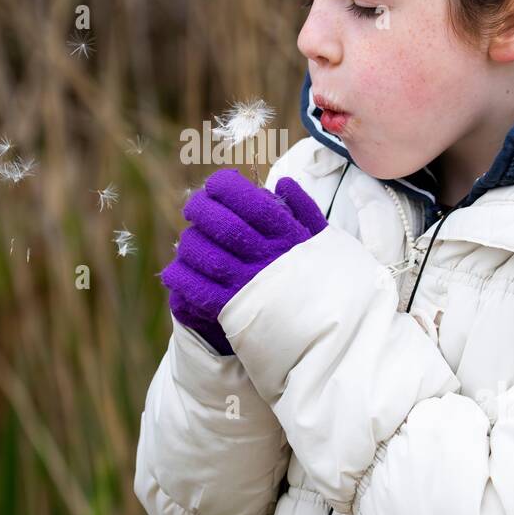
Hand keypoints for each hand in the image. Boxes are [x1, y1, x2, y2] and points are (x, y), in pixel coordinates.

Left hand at [160, 170, 327, 347]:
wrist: (336, 331)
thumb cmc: (329, 281)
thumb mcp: (326, 241)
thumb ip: (306, 209)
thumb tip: (283, 183)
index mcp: (289, 237)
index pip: (252, 202)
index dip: (225, 187)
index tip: (214, 185)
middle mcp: (268, 259)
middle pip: (224, 226)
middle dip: (201, 209)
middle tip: (192, 208)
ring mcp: (250, 286)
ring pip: (207, 256)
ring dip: (190, 242)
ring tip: (189, 239)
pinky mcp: (234, 313)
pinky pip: (197, 290)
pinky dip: (181, 277)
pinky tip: (177, 271)